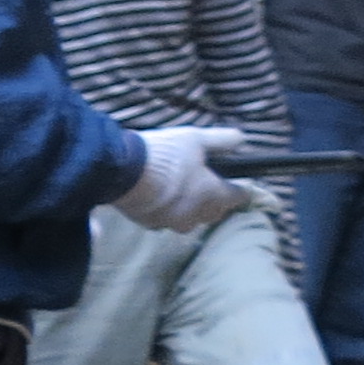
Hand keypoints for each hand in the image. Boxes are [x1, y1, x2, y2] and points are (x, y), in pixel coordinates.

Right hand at [118, 125, 253, 234]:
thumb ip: (221, 140)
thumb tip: (241, 139)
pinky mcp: (148, 224)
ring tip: (184, 191)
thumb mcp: (196, 139)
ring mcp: (170, 223)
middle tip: (211, 186)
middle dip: (216, 201)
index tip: (241, 184)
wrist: (122, 172)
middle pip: (214, 212)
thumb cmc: (166, 155)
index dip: (241, 189)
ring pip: (189, 220)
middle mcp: (195, 215)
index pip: (237, 197)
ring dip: (191, 208)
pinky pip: (165, 220)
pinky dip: (167, 210)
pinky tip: (159, 197)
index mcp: (213, 196)